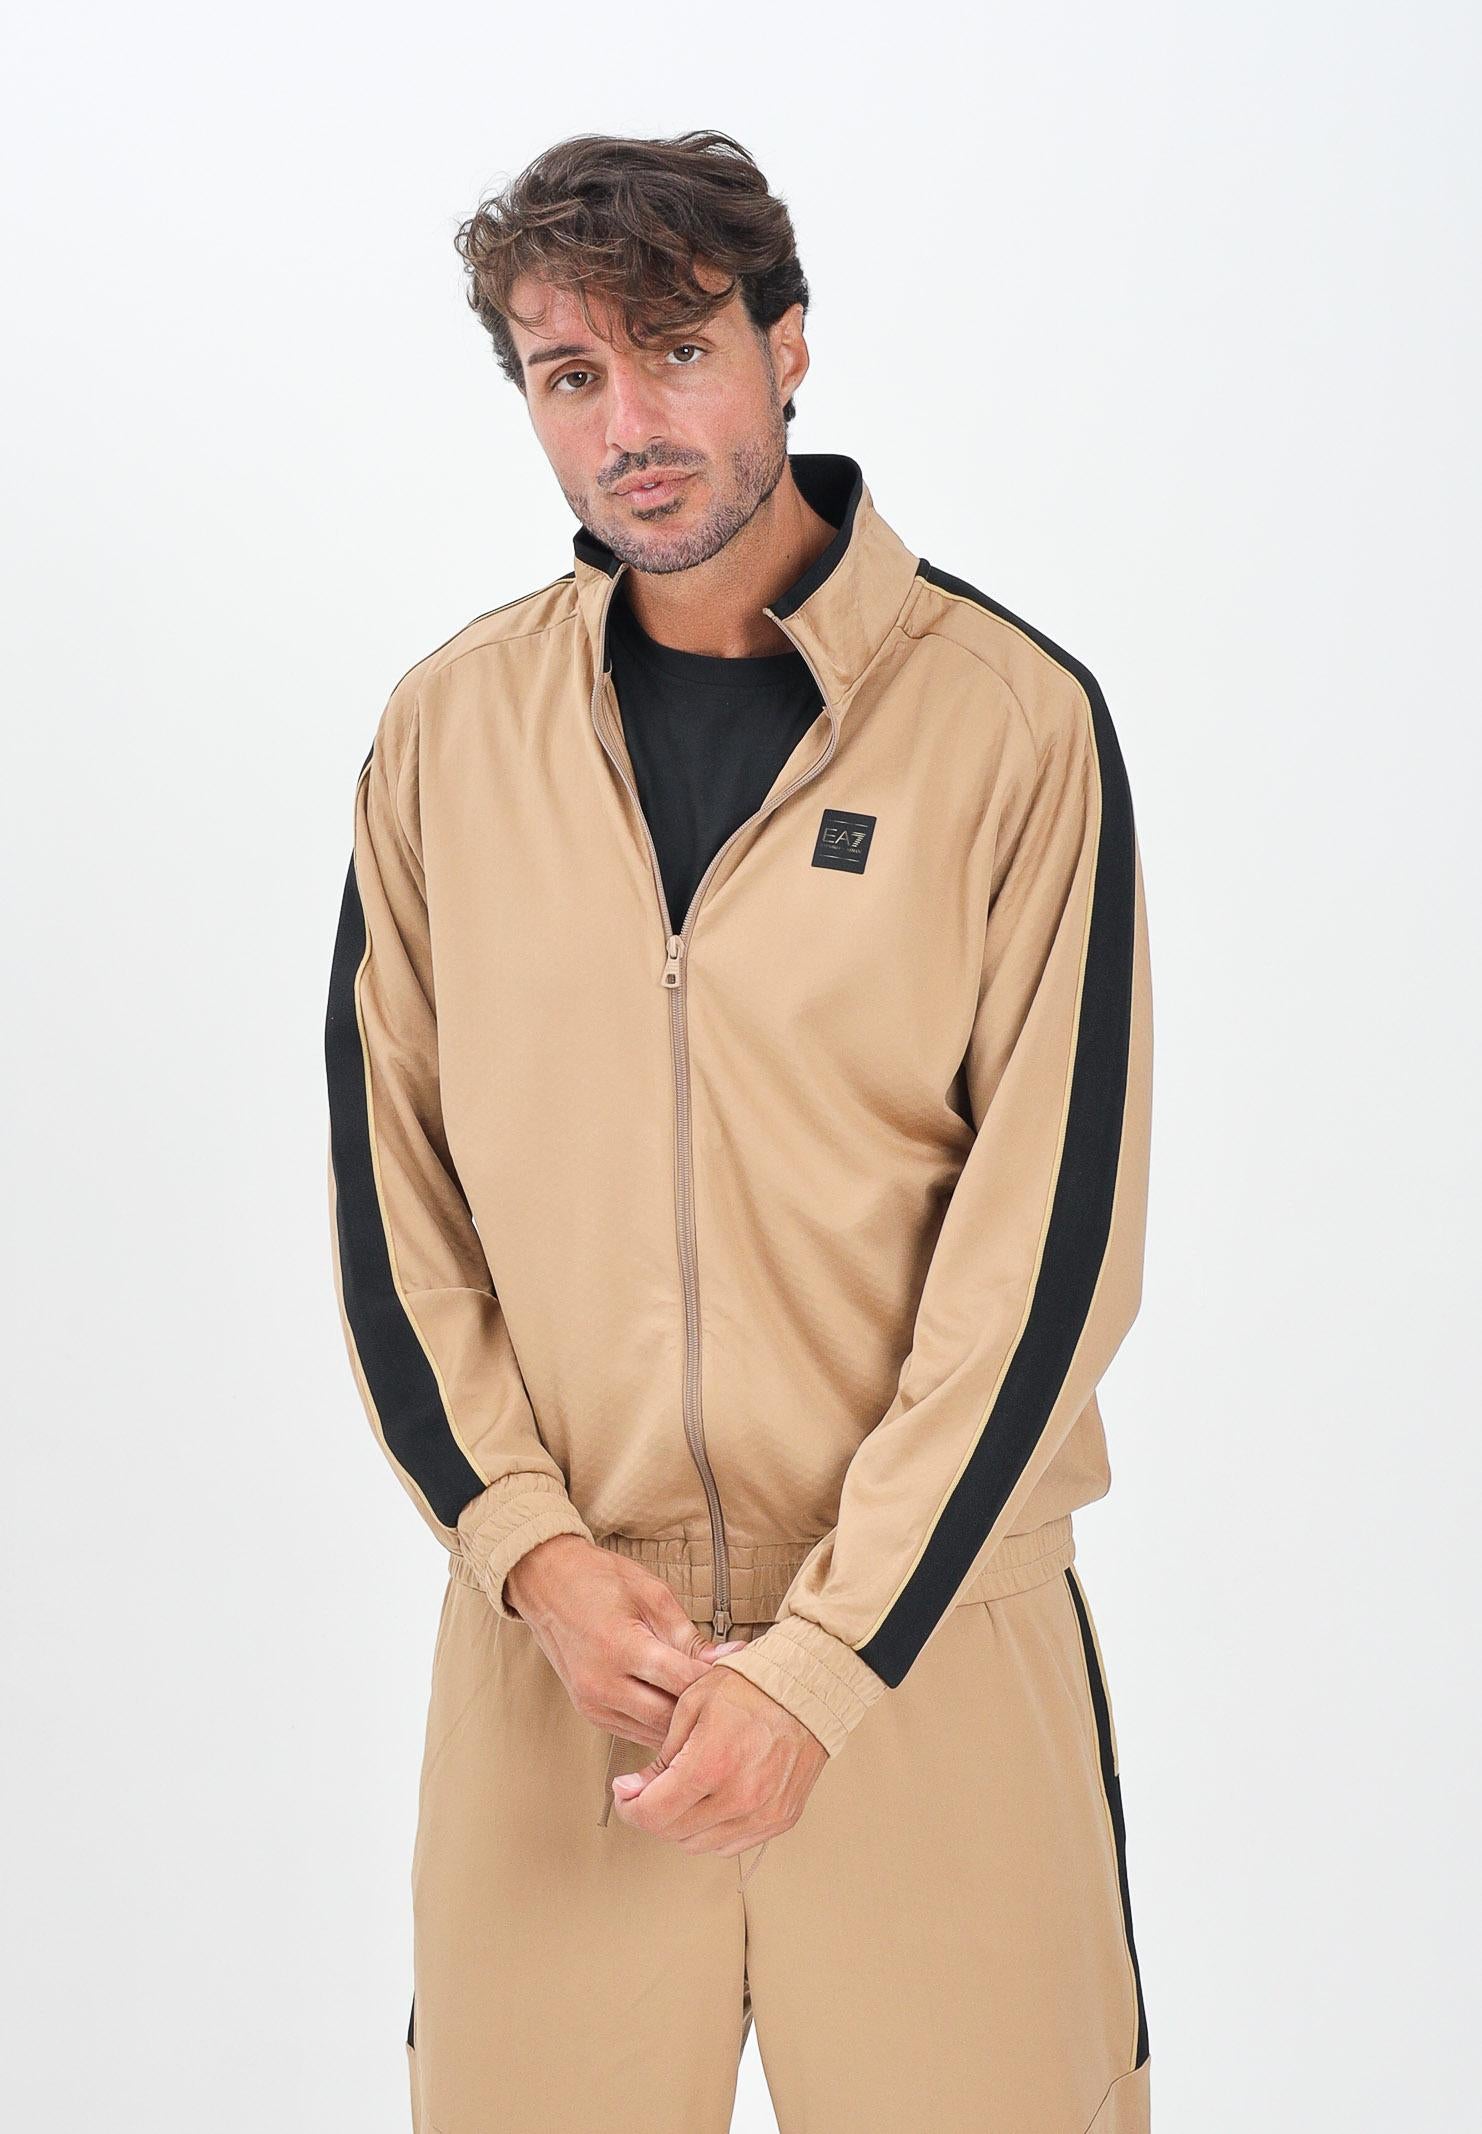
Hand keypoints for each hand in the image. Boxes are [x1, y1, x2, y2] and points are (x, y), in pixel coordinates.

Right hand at [504, 1533, 741, 1747]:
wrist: (546, 1583)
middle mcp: (602, 1684)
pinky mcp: (590, 1713)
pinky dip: (659, 1724)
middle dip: (702, 1710)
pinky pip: (635, 1731)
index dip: (714, 1682)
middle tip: (730, 1697)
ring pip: (653, 1734)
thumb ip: (688, 1634)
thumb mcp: (651, 1593)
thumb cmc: (598, 1580)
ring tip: (708, 1705)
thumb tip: (728, 1658)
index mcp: (620, 1648)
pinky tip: (677, 1707)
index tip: (739, 1675)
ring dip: (682, 1723)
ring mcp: (592, 1704)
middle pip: (669, 1718)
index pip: (681, 1682)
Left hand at [609, 1660, 828, 1855]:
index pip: (653, 1814)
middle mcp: (740, 1797)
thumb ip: (661, 1755)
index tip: (626, 1794)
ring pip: (700, 1845)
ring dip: (680, 1826)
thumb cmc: (753, 1686)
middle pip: (673, 1833)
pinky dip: (713, 1831)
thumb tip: (634, 1790)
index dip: (629, 1807)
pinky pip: (732, 1844)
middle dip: (650, 1815)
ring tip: (681, 1794)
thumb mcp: (692, 1704)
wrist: (806, 1689)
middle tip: (647, 1792)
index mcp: (712, 1764)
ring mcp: (763, 1814)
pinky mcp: (781, 1819)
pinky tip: (710, 1804)